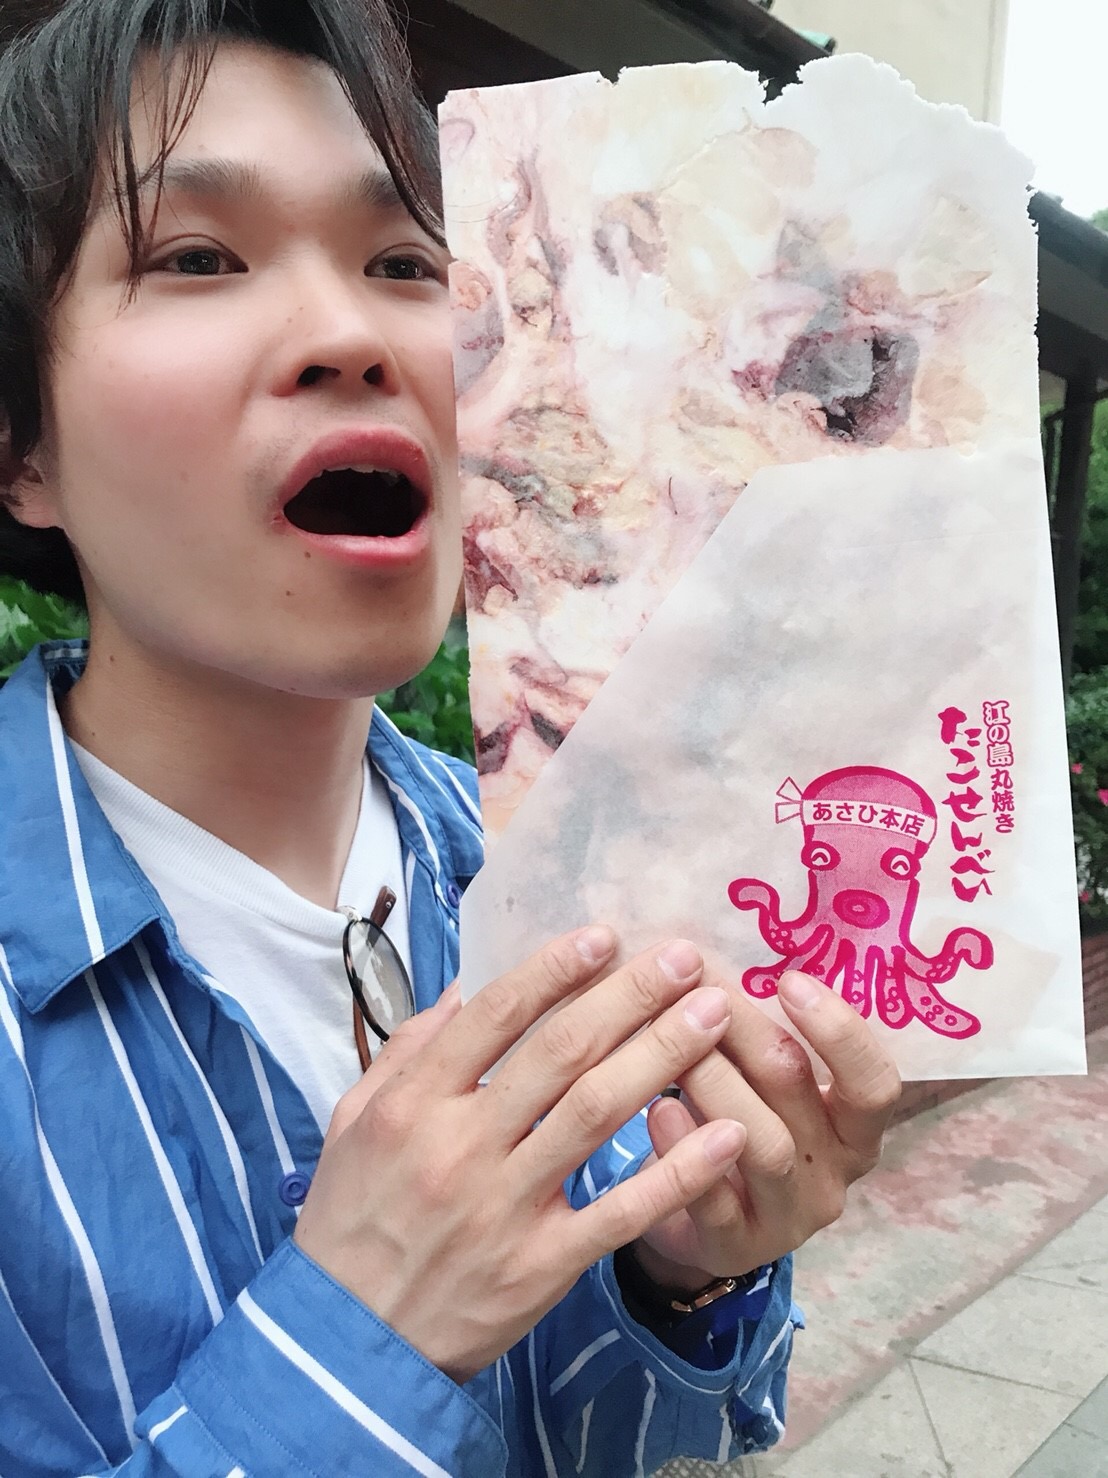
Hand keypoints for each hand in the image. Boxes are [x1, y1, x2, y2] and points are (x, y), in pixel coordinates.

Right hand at [294, 929, 749, 1382]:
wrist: (347, 1346)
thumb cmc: (351, 1218)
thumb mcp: (353, 1121)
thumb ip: (407, 1050)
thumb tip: (462, 989)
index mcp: (415, 1103)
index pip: (496, 1015)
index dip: (555, 969)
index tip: (606, 934)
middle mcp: (463, 1145)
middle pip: (561, 1052)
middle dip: (629, 996)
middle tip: (685, 956)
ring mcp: (507, 1207)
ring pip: (597, 1114)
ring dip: (663, 1055)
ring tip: (713, 1013)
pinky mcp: (543, 1266)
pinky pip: (621, 1212)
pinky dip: (678, 1171)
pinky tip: (727, 1133)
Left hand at [632, 967, 900, 1291]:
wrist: (696, 1227)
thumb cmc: (734, 1123)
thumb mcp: (764, 1084)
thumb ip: (756, 1030)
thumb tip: (712, 946)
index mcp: (854, 1125)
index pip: (875, 1080)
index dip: (839, 1030)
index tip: (789, 979)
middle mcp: (834, 1171)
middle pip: (801, 1091)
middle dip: (745, 1029)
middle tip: (696, 987)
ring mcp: (789, 1215)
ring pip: (764, 1143)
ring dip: (715, 1081)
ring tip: (674, 1042)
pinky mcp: (735, 1247)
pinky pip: (714, 1200)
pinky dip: (685, 1149)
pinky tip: (655, 1110)